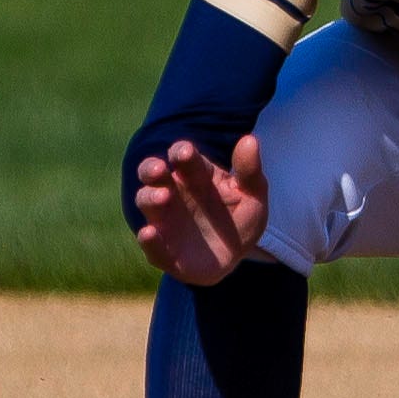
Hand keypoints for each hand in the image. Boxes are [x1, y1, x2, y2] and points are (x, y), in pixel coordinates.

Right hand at [132, 135, 269, 285]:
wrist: (236, 257)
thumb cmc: (240, 219)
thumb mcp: (252, 196)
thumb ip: (250, 171)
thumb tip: (250, 140)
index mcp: (195, 174)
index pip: (182, 156)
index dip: (181, 152)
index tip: (185, 152)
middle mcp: (173, 192)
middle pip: (152, 172)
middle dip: (152, 168)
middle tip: (159, 169)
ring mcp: (164, 220)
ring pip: (146, 201)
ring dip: (150, 198)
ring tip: (163, 197)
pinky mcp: (162, 250)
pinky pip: (150, 244)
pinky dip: (148, 239)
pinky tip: (149, 233)